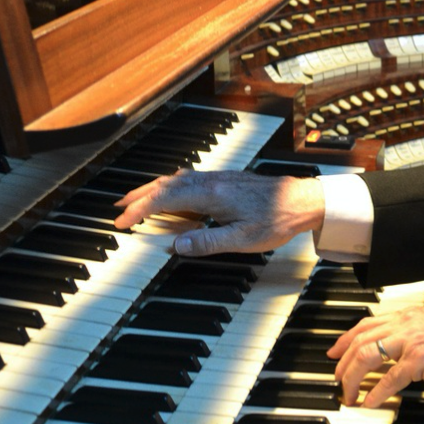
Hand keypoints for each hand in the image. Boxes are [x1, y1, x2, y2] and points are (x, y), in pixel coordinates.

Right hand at [113, 170, 325, 255]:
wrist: (305, 199)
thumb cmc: (278, 219)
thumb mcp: (243, 239)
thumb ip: (208, 242)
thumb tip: (176, 245)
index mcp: (211, 195)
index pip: (164, 200)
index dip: (139, 211)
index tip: (122, 223)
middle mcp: (211, 182)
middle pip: (165, 185)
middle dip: (138, 196)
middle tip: (118, 209)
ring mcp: (218, 178)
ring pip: (176, 180)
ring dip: (153, 189)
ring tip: (137, 199)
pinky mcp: (226, 179)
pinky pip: (189, 179)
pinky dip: (171, 186)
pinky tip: (172, 191)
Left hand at [329, 306, 423, 407]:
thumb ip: (409, 334)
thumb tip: (390, 350)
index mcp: (406, 316)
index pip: (366, 324)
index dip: (345, 339)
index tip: (334, 353)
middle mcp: (405, 324)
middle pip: (360, 341)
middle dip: (343, 363)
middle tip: (338, 380)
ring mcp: (411, 341)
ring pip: (367, 356)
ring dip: (353, 378)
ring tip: (349, 394)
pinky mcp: (420, 360)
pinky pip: (390, 378)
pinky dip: (376, 392)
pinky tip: (369, 402)